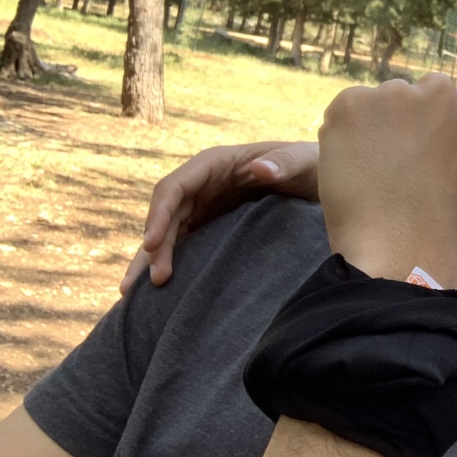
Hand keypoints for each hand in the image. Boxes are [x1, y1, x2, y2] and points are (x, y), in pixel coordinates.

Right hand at [120, 142, 320, 293]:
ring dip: (153, 261)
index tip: (151, 244)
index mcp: (214, 164)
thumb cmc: (310, 164)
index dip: (159, 214)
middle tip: (154, 281)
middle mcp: (202, 184)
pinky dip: (169, 263)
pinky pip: (183, 244)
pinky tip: (156, 290)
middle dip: (154, 247)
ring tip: (135, 296)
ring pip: (168, 233)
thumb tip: (260, 169)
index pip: (175, 188)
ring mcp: (204, 205)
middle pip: (166, 215)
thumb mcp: (303, 161)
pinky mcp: (211, 224)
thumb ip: (284, 164)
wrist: (320, 178)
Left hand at [318, 74, 456, 287]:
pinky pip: (344, 114)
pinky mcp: (352, 102)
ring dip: (372, 128)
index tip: (426, 154)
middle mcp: (438, 88)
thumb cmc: (445, 220)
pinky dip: (343, 137)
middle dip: (403, 120)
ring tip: (372, 172)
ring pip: (376, 104)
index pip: (450, 99)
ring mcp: (394, 92)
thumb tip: (450, 123)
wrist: (402, 245)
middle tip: (395, 163)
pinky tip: (353, 170)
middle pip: (412, 95)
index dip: (433, 128)